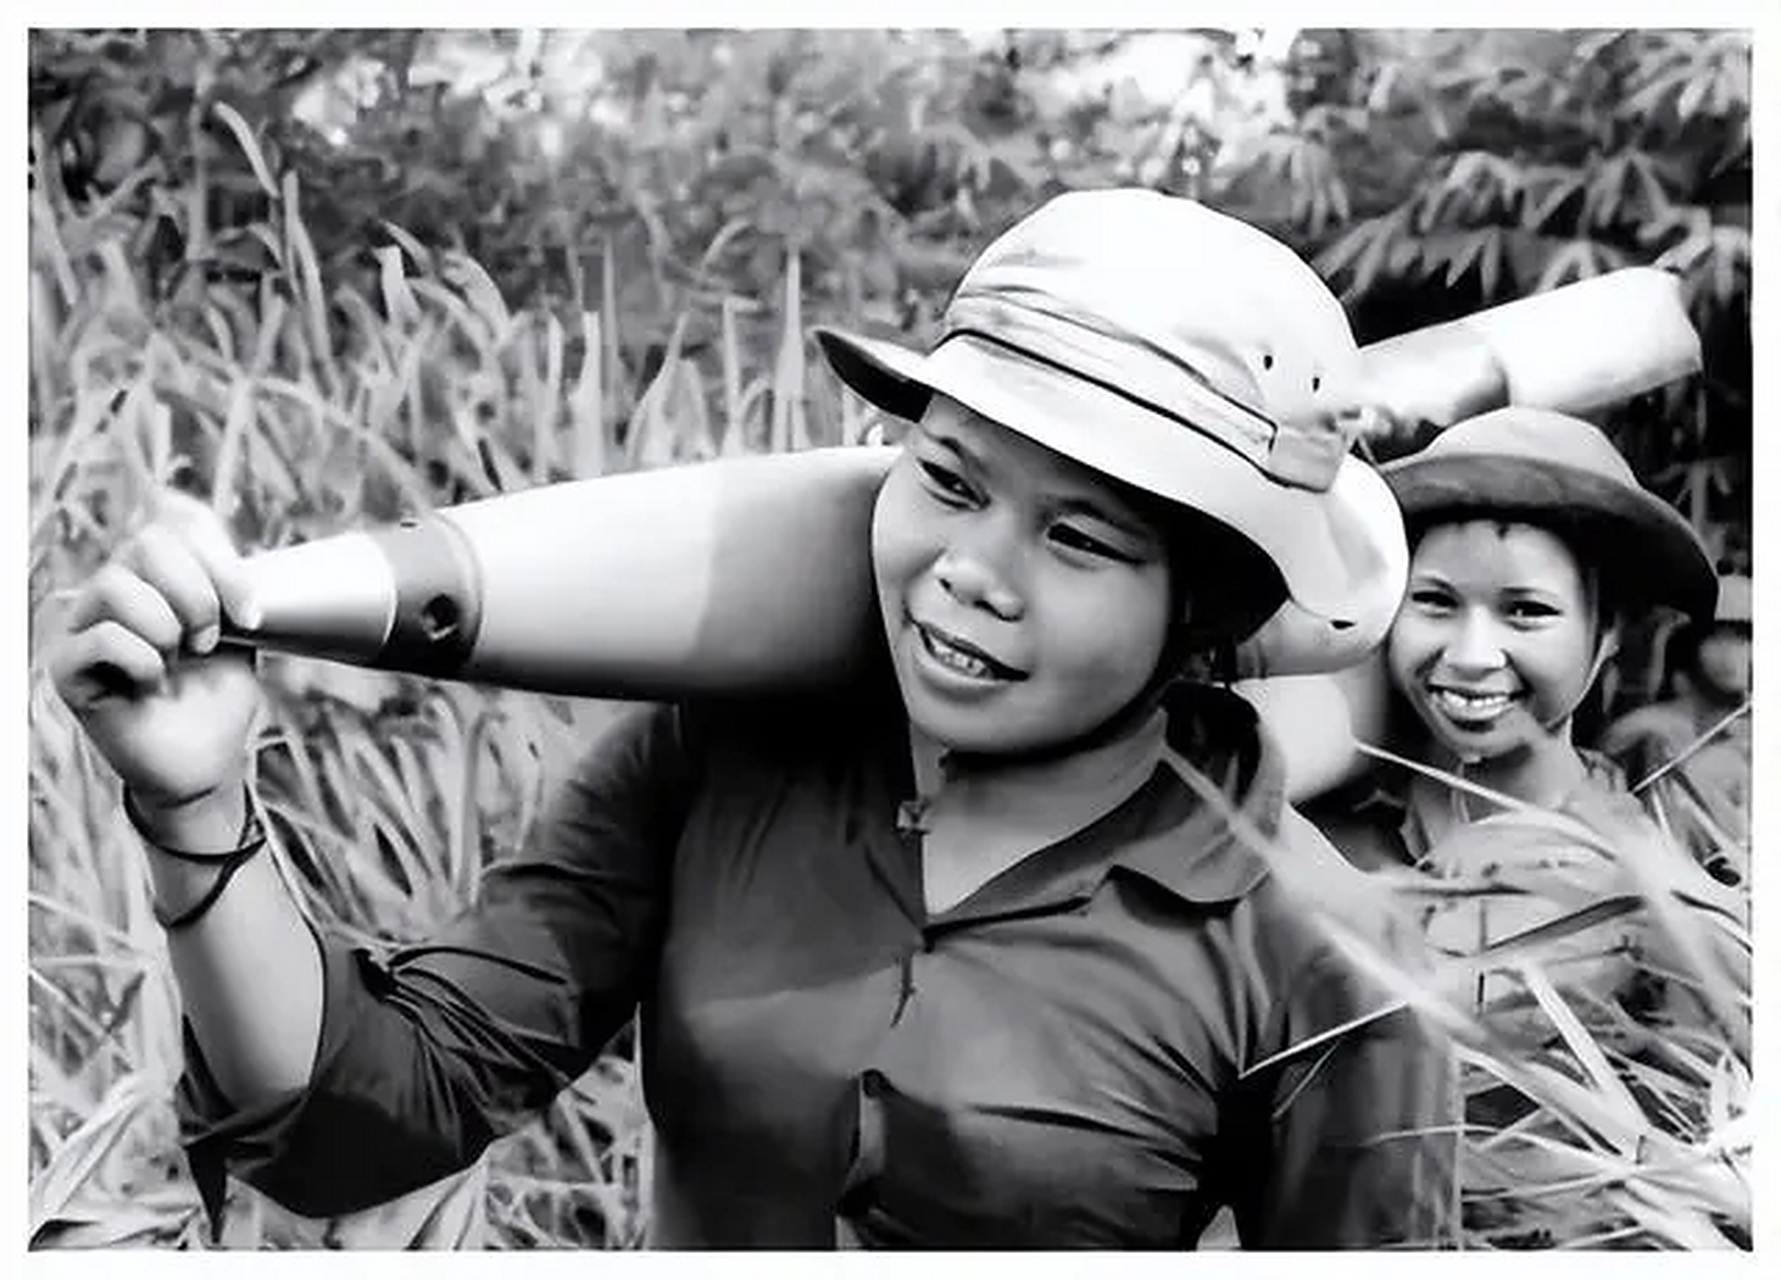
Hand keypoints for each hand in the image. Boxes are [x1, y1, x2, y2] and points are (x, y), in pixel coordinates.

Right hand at [50, 489, 263, 814]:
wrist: (206, 761)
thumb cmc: (218, 696)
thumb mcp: (240, 631)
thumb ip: (230, 583)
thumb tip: (237, 547)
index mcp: (160, 571)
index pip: (177, 516)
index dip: (219, 554)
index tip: (253, 613)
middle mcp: (117, 587)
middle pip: (149, 541)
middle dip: (199, 594)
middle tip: (211, 640)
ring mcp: (85, 624)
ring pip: (119, 585)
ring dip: (169, 629)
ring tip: (179, 661)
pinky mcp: (66, 666)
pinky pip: (102, 637)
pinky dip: (143, 661)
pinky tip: (152, 685)